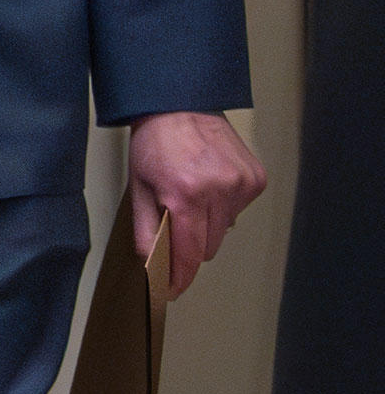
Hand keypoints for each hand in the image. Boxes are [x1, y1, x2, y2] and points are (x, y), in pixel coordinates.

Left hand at [128, 110, 267, 298]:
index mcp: (185, 194)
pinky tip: (210, 184)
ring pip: (225, 232)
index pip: (189, 254)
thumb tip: (151, 264)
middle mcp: (218, 190)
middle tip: (176, 223)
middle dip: (190, 245)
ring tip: (192, 194)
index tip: (172, 289)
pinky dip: (224, 206)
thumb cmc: (155, 143)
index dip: (180, 276)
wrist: (180, 104)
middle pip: (208, 247)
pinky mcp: (256, 179)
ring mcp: (241, 184)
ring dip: (208, 224)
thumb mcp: (138, 186)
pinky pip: (239, 211)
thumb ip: (146, 230)